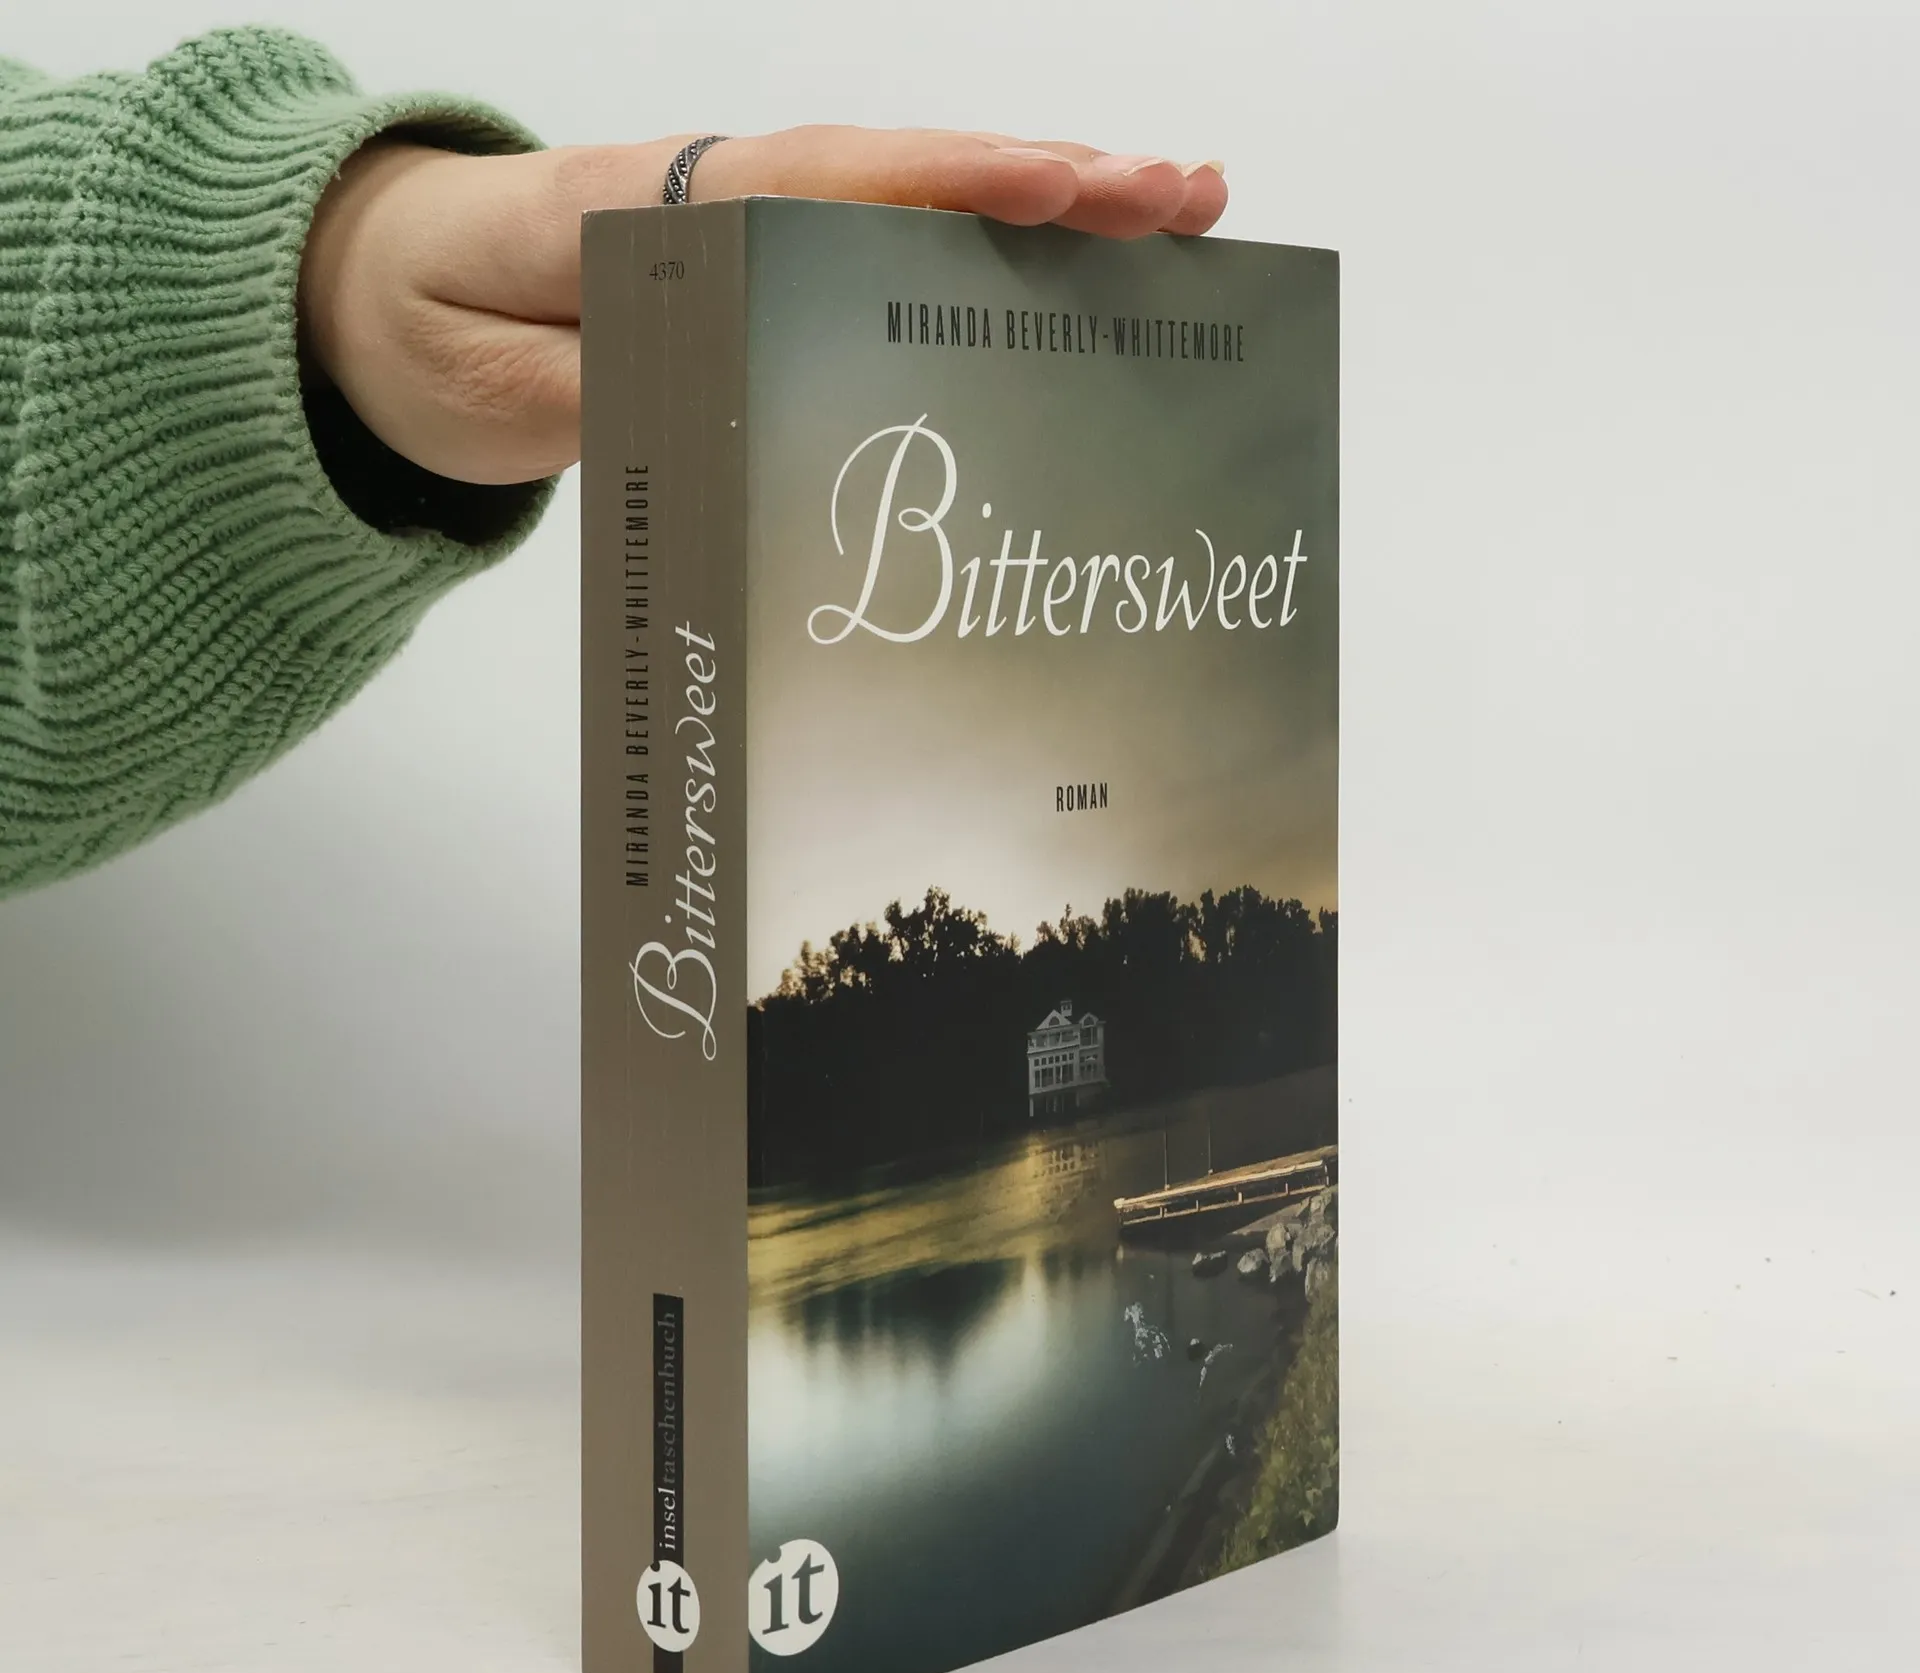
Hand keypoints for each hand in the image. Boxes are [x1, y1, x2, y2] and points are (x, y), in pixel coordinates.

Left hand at [298, 128, 1228, 486]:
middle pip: (906, 177)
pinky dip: (987, 250)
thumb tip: (712, 401)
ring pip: (916, 204)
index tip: (1058, 187)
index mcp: (653, 212)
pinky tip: (1076, 265)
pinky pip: (890, 246)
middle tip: (1185, 200)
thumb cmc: (421, 328)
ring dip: (1051, 208)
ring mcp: (750, 227)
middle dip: (1053, 184)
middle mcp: (722, 200)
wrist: (369, 297)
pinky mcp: (762, 265)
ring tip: (1183, 215)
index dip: (945, 185)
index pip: (821, 185)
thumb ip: (586, 394)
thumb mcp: (477, 384)